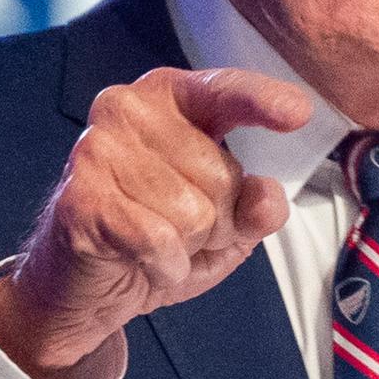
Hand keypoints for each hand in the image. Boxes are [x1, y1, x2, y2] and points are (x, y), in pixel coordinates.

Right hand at [0, 66, 312, 378]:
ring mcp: (97, 150)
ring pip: (193, 213)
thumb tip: (267, 198)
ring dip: (187, 245)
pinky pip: (157, 239)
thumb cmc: (155, 237)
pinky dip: (163, 265)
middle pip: (222, 174)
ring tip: (157, 243)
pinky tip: (142, 261)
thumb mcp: (225, 226)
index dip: (261, 100)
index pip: (224, 91)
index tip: (298, 113)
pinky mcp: (80, 198)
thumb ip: (254, 208)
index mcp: (169, 98)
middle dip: (217, 220)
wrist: (83, 287)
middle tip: (181, 230)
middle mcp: (128, 109)